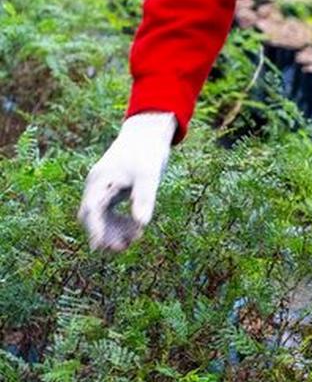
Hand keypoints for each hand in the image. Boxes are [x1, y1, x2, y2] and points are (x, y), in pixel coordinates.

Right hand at [78, 112, 176, 251]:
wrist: (148, 133)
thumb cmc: (147, 151)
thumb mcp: (149, 174)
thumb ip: (144, 197)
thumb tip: (142, 224)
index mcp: (100, 181)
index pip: (91, 209)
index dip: (95, 229)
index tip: (100, 247)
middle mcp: (96, 186)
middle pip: (92, 217)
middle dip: (105, 234)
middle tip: (125, 247)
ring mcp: (102, 189)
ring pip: (100, 217)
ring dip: (113, 231)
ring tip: (135, 239)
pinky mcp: (112, 191)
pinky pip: (109, 213)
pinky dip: (119, 223)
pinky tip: (137, 229)